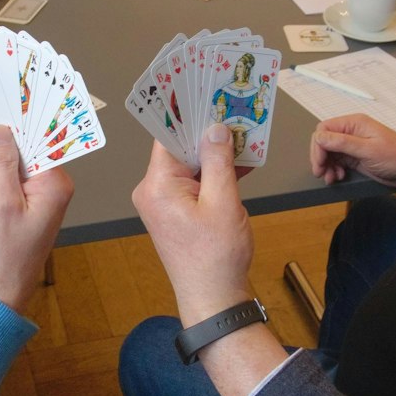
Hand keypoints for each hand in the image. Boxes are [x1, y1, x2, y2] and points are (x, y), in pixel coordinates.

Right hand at [0, 125, 72, 313]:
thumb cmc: (6, 253)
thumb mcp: (2, 203)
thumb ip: (2, 165)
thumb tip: (1, 132)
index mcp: (55, 185)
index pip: (42, 142)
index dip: (26, 120)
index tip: (11, 98)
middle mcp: (47, 187)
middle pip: (26, 147)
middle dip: (5, 128)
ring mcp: (31, 194)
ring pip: (10, 159)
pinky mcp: (14, 201)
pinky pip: (0, 175)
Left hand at [132, 125, 254, 321]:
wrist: (214, 299)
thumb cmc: (215, 259)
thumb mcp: (223, 203)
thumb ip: (219, 162)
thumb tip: (215, 129)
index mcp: (156, 186)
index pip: (169, 137)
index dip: (190, 116)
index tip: (208, 96)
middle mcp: (153, 191)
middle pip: (180, 148)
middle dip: (208, 134)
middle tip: (234, 114)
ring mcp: (164, 202)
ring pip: (190, 165)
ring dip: (215, 155)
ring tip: (243, 138)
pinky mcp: (176, 211)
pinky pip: (194, 182)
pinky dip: (214, 173)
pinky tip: (239, 165)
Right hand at [310, 115, 395, 215]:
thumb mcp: (368, 149)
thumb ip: (342, 143)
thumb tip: (320, 137)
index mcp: (354, 123)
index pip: (324, 129)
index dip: (318, 146)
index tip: (320, 162)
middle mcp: (351, 132)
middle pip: (324, 141)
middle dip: (320, 157)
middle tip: (322, 172)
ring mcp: (353, 145)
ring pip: (329, 153)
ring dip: (327, 165)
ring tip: (332, 178)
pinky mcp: (355, 157)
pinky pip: (337, 161)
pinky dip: (334, 169)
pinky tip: (339, 176)